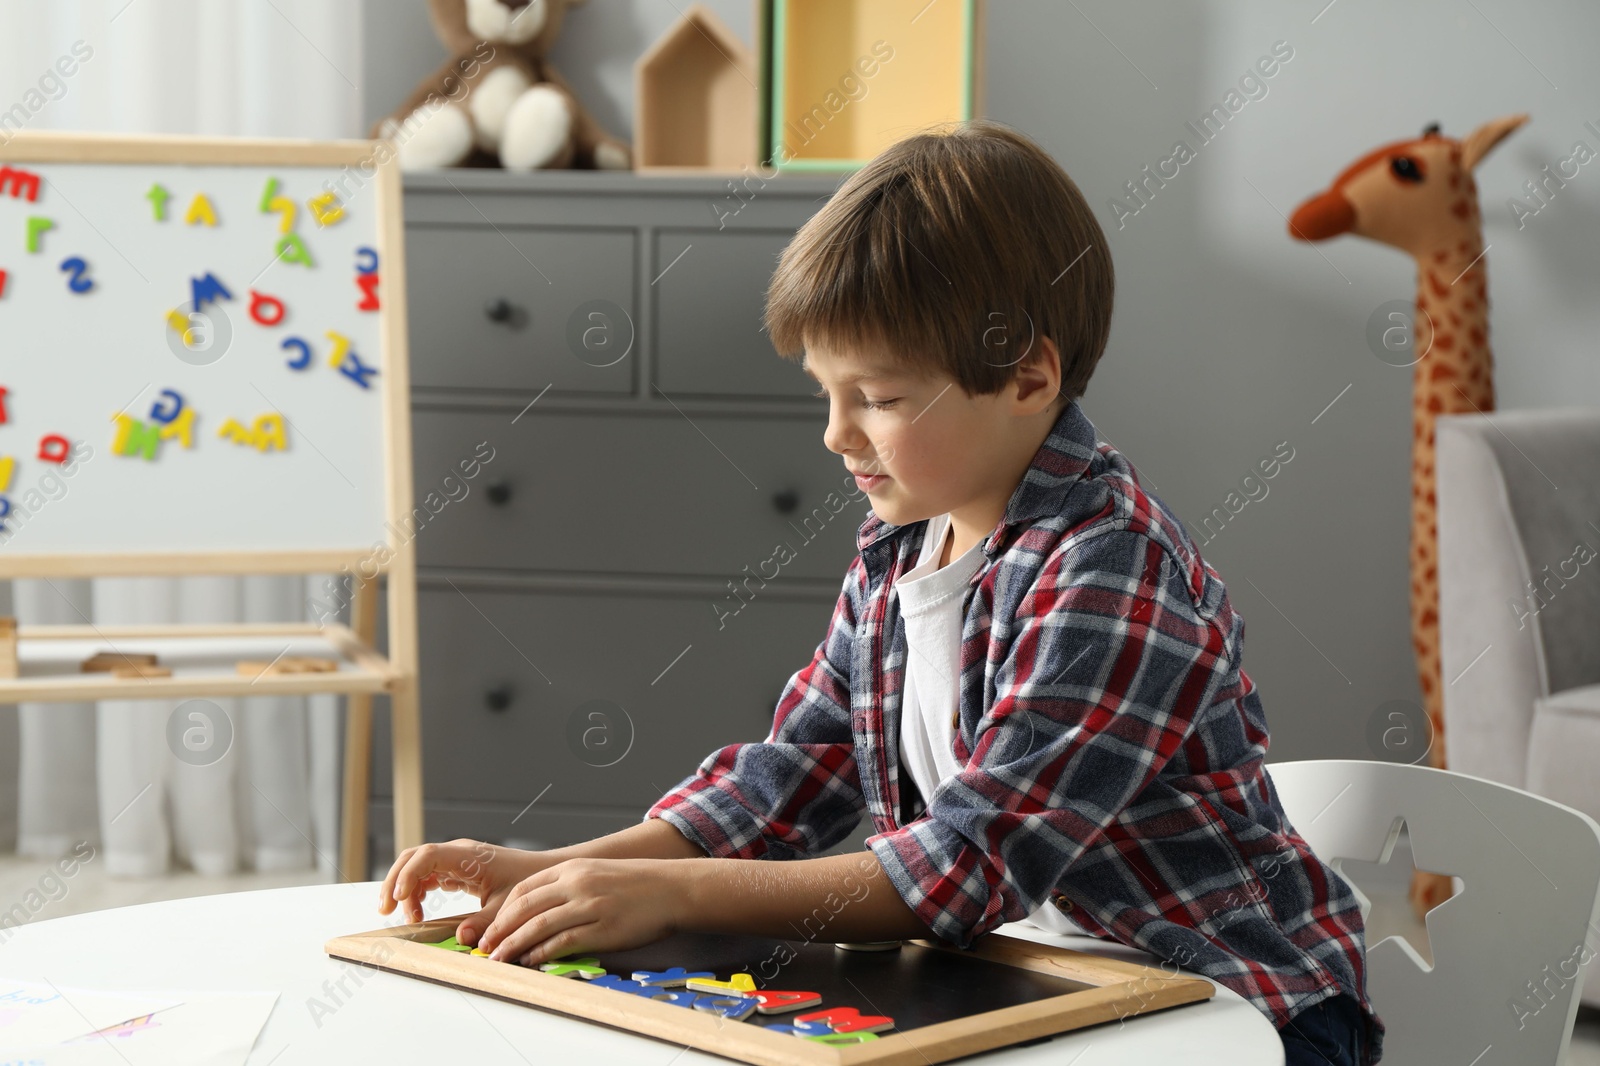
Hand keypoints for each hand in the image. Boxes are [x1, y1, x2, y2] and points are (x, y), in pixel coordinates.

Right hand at [378, 837, 550, 943]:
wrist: (543, 873)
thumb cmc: (528, 883)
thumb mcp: (507, 905)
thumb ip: (484, 923)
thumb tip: (461, 938)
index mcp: (469, 857)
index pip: (427, 855)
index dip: (408, 874)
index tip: (398, 898)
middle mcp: (458, 854)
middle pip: (413, 857)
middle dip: (395, 880)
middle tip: (385, 909)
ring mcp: (456, 860)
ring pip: (417, 866)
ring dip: (404, 888)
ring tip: (406, 917)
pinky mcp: (457, 870)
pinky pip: (428, 875)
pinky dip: (417, 891)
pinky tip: (417, 911)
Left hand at [476, 857, 688, 966]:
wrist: (672, 888)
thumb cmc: (636, 884)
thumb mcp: (597, 873)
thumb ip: (568, 886)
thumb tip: (538, 909)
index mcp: (573, 868)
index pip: (525, 889)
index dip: (503, 911)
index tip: (491, 929)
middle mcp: (577, 883)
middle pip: (525, 907)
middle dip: (500, 930)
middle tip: (485, 948)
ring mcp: (590, 906)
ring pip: (538, 926)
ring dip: (513, 945)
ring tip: (500, 960)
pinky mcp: (603, 928)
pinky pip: (563, 942)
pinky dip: (542, 953)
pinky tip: (531, 961)